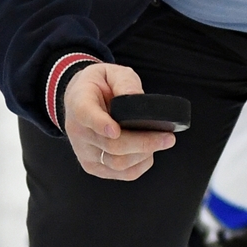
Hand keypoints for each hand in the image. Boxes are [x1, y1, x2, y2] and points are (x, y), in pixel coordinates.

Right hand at [63, 63, 176, 180]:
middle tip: (168, 138)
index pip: (86, 116)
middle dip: (143, 143)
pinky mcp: (94, 166)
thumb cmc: (99, 86)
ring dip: (144, 154)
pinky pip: (121, 174)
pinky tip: (147, 153)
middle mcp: (78, 131)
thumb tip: (138, 97)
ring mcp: (84, 152)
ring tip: (160, 141)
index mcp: (79, 103)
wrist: (79, 100)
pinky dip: (140, 165)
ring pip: (117, 163)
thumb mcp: (112, 73)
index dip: (101, 125)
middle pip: (112, 145)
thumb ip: (124, 82)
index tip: (115, 130)